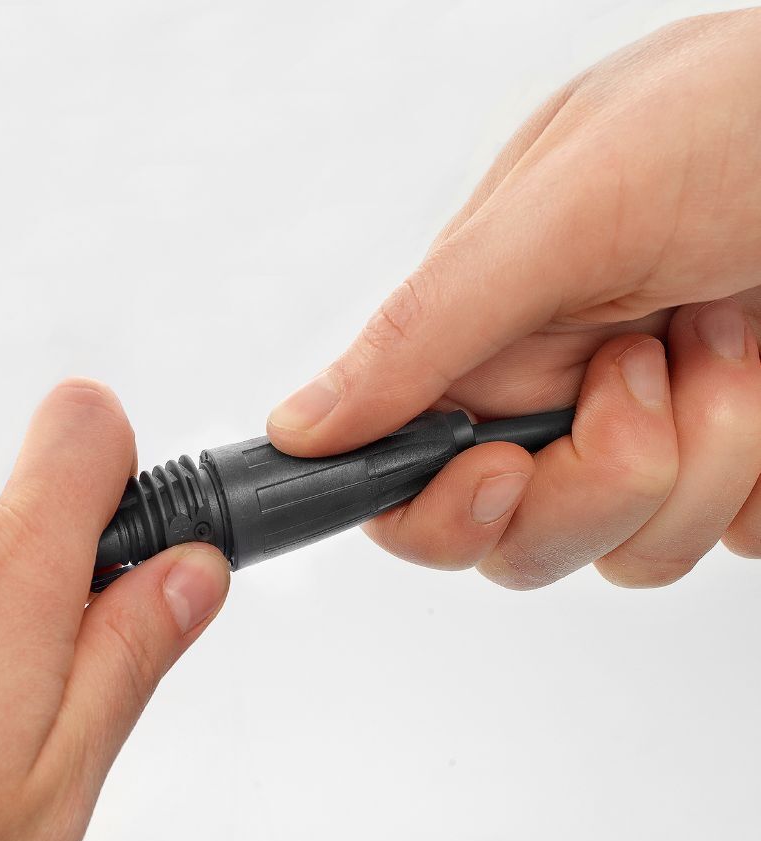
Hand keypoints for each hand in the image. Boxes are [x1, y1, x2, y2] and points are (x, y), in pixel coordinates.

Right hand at [267, 11, 760, 587]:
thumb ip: (425, 327)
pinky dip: (758, 481)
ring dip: (706, 458)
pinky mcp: (728, 469)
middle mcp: (552, 401)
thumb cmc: (739, 113)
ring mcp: (644, 440)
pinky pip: (726, 539)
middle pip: (521, 543)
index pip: (408, 490)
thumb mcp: (567, 206)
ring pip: (633, 554)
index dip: (444, 515)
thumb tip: (299, 426)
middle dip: (600, 478)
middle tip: (646, 367)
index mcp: (483, 345)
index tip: (503, 471)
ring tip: (731, 336)